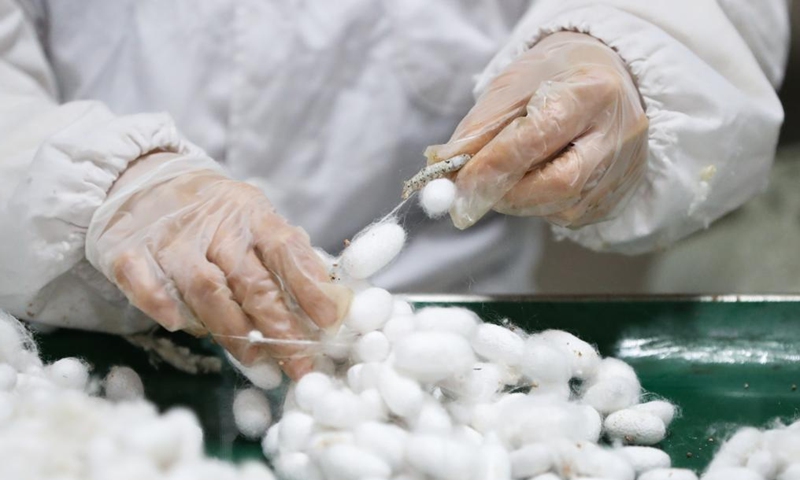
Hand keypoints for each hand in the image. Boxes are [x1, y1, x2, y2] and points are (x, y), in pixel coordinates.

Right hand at [86, 152, 351, 378]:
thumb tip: (327, 300)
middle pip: (251, 280)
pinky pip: (146, 283)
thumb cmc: (212, 212)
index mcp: (251, 214)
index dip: (309, 286)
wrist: (142, 179)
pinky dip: (162, 304)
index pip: (286, 250)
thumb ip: (284, 255)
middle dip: (279, 326)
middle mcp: (214, 225)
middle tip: (300, 363)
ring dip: (232, 329)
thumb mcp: (252, 219)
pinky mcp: (130, 252)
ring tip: (256, 361)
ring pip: (206, 288)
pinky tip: (180, 325)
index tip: (329, 320)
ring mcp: (171, 240)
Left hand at [425, 32, 647, 228]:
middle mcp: (618, 135)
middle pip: (559, 183)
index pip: (538, 138)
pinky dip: (539, 205)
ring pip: (563, 207)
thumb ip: (479, 128)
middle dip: (506, 193)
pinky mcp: (618, 195)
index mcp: (593, 92)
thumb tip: (444, 166)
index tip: (457, 181)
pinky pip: (570, 215)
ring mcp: (623, 170)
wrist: (606, 78)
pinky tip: (535, 180)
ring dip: (519, 201)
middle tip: (474, 189)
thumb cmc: (554, 78)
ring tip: (505, 176)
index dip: (493, 166)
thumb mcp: (512, 86)